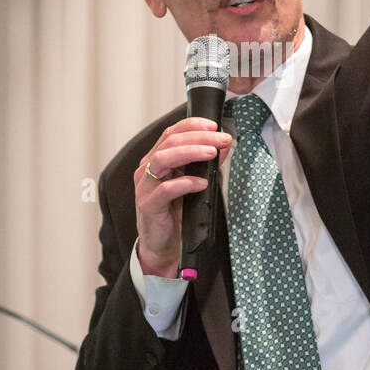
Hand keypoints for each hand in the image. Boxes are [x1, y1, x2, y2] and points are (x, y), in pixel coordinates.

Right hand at [134, 118, 232, 275]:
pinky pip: (165, 189)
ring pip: (163, 159)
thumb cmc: (176, 212)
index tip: (214, 125)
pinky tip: (202, 183)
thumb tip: (224, 145)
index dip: (192, 125)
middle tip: (221, 139)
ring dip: (190, 152)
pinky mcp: (148, 205)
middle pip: (170, 142)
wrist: (163, 244)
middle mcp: (147, 169)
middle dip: (199, 137)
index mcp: (156, 159)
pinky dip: (186, 183)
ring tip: (211, 154)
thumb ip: (206, 164)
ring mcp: (145, 186)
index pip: (171, 133)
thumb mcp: (193, 183)